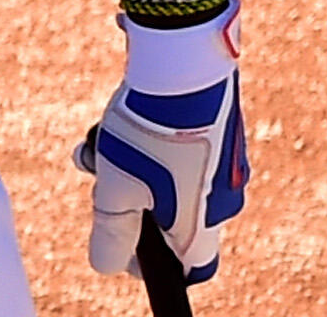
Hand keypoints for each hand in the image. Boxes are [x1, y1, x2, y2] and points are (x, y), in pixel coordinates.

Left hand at [74, 6, 247, 285]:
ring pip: (171, 177)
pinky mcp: (221, 128)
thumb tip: (106, 264)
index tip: (122, 240)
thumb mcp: (117, 186)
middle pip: (174, 218)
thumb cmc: (150, 130)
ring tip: (100, 141)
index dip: (155, 264)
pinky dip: (151, 139)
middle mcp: (225, 198)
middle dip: (131, 200)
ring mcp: (227, 161)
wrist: (185, 60)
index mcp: (205, 223)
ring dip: (133, 165)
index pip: (193, 267)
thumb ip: (113, 230)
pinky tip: (121, 113)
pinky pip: (180, 146)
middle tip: (99, 176)